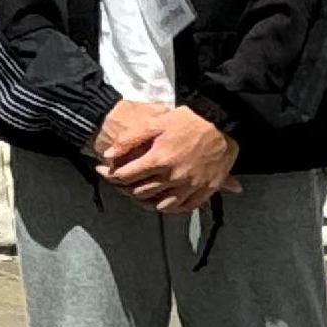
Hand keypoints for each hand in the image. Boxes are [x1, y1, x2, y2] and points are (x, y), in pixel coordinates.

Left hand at [97, 100, 237, 213]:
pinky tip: (163, 201)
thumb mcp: (154, 122)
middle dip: (124, 187)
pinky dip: (171, 207)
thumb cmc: (188, 119)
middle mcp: (174, 177)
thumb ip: (128, 139)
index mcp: (159, 160)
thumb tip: (108, 156)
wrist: (223, 122)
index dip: (109, 174)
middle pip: (140, 192)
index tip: (103, 170)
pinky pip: (184, 207)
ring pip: (160, 204)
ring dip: (146, 200)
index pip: (126, 176)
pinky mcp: (206, 189)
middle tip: (117, 181)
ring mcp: (191, 186)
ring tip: (138, 191)